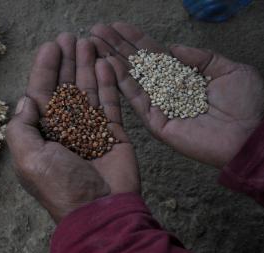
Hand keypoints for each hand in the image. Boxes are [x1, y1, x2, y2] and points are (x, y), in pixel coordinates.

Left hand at [6, 33, 139, 222]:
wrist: (100, 211)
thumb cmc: (60, 186)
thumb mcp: (29, 159)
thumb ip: (21, 128)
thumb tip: (25, 99)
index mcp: (42, 135)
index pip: (41, 94)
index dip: (44, 69)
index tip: (51, 46)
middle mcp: (64, 129)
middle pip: (64, 88)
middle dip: (66, 63)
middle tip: (70, 37)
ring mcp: (89, 130)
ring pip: (87, 91)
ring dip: (87, 66)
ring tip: (88, 42)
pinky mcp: (112, 132)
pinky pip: (110, 103)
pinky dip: (108, 84)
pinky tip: (105, 64)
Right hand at [90, 22, 263, 167]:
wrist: (251, 135)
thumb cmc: (247, 104)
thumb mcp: (228, 70)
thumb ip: (200, 57)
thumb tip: (172, 48)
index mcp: (183, 76)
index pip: (154, 54)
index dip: (135, 39)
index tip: (116, 26)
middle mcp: (168, 89)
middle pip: (137, 64)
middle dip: (116, 46)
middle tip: (95, 31)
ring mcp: (160, 106)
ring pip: (131, 80)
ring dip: (112, 61)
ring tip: (94, 45)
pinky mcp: (156, 123)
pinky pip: (137, 100)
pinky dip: (122, 83)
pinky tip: (108, 65)